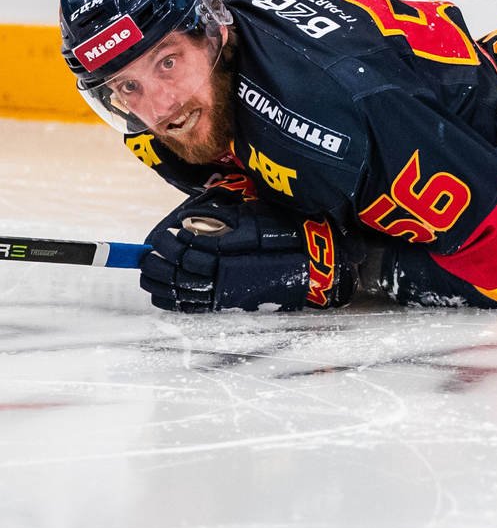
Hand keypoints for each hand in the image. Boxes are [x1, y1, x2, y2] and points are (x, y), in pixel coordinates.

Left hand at [140, 188, 349, 312]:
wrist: (316, 268)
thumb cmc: (291, 238)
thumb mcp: (259, 220)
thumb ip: (224, 223)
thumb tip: (190, 221)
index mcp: (233, 256)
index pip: (189, 250)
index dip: (170, 242)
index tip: (162, 234)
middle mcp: (227, 279)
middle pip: (180, 272)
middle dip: (159, 261)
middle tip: (148, 250)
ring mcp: (227, 296)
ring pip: (181, 291)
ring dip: (158, 280)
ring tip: (148, 267)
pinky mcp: (228, 305)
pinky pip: (191, 307)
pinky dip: (170, 300)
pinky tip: (160, 292)